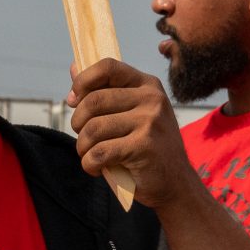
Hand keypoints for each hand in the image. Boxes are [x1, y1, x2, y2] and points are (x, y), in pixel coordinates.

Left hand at [67, 60, 205, 210]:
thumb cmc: (147, 147)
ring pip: (93, 129)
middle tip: (84, 138)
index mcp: (148, 85)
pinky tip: (97, 169)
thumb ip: (105, 91)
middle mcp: (152, 99)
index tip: (74, 99)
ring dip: (82, 147)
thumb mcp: (133, 113)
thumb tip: (74, 67)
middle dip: (78, 122)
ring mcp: (150, 122)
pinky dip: (90, 164)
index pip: (108, 67)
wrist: (176, 182)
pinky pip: (99, 153)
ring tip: (90, 155)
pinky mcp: (144, 147)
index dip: (83, 81)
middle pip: (93, 101)